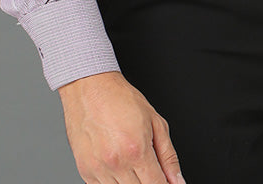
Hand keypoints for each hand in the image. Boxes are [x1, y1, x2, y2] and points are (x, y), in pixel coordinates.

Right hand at [58, 71, 184, 183]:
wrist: (90, 88)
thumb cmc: (120, 99)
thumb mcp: (155, 121)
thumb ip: (168, 155)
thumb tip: (177, 180)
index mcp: (137, 150)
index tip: (166, 181)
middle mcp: (117, 163)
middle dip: (149, 182)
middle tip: (149, 168)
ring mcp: (99, 169)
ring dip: (131, 182)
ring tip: (131, 161)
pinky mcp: (85, 171)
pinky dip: (114, 182)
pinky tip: (117, 166)